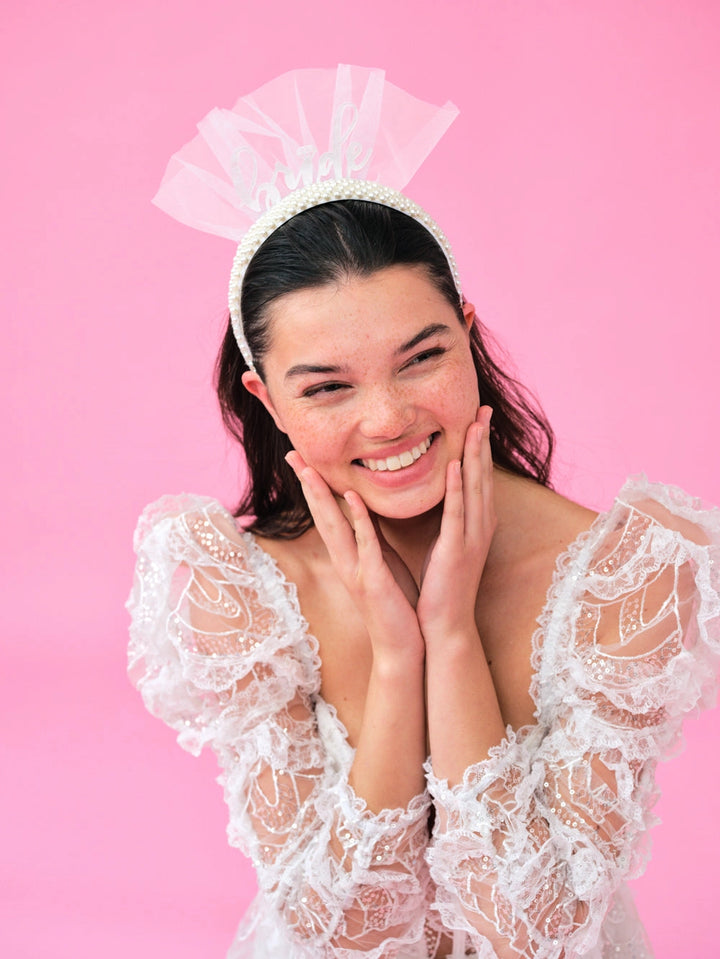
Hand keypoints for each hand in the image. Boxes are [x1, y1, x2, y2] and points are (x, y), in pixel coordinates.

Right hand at [285, 452, 423, 663]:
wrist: (403, 646)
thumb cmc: (395, 602)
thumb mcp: (381, 561)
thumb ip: (370, 536)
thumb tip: (366, 510)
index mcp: (349, 554)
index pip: (327, 513)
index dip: (314, 484)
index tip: (302, 457)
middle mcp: (345, 560)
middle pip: (321, 515)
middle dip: (307, 483)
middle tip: (291, 453)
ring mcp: (356, 571)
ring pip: (334, 527)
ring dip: (321, 498)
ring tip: (309, 470)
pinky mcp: (374, 581)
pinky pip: (365, 545)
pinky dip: (357, 521)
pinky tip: (351, 499)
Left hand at [416, 406, 495, 641]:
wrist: (445, 624)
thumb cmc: (442, 585)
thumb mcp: (447, 543)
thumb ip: (448, 517)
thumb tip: (442, 493)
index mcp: (477, 523)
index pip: (479, 477)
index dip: (480, 447)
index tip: (478, 417)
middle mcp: (480, 526)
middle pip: (483, 475)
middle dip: (483, 441)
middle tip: (483, 408)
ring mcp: (471, 538)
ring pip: (474, 488)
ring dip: (474, 455)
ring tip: (474, 425)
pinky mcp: (456, 550)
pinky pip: (457, 513)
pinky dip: (456, 487)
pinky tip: (454, 464)